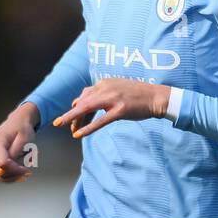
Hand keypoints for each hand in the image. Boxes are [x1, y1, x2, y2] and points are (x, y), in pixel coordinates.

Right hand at [0, 103, 37, 181]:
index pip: (2, 163)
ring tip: (22, 167)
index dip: (15, 170)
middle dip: (15, 174)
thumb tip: (4, 166)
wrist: (17, 123)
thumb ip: (15, 153)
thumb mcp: (25, 140)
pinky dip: (7, 175)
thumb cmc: (22, 130)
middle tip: (27, 170)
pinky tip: (16, 169)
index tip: (27, 170)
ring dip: (12, 175)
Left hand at [52, 79, 169, 138]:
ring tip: (64, 127)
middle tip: (61, 124)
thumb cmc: (138, 96)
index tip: (72, 118)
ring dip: (73, 119)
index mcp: (104, 83)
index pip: (84, 95)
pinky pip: (100, 121)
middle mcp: (106, 88)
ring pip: (86, 108)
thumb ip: (104, 94)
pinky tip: (78, 135)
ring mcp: (113, 99)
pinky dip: (87, 128)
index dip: (76, 108)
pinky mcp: (120, 110)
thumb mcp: (118, 89)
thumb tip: (91, 102)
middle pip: (82, 102)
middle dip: (71, 114)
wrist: (157, 97)